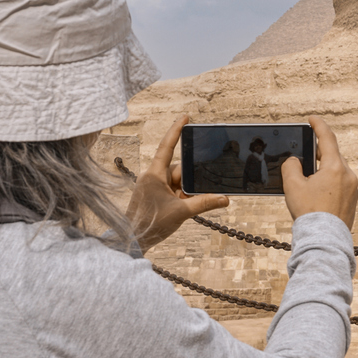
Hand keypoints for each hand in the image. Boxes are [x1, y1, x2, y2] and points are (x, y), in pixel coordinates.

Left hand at [125, 114, 228, 249]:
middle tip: (195, 194)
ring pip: (177, 182)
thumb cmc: (150, 224)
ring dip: (187, 192)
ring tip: (188, 205)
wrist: (132, 240)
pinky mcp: (154, 197)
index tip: (185, 117)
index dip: (176, 130)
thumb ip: (204, 204)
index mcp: (154, 174)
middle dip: (191, 180)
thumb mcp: (181, 213)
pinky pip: (173, 191)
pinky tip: (186, 207)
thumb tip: (225, 199)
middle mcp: (152, 177)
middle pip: (179, 170)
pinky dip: (182, 197)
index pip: (167, 146)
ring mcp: (153, 187)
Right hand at [282, 116, 357, 228]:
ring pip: (336, 171)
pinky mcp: (353, 200)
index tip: (312, 119)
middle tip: (304, 155)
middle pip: (332, 156)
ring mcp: (353, 188)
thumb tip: (295, 161)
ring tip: (307, 182)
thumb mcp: (292, 186)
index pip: (327, 138)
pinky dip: (328, 183)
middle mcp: (348, 175)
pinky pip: (340, 184)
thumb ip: (291, 167)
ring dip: (322, 171)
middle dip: (317, 153)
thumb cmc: (309, 214)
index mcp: (335, 168)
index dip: (318, 125)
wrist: (324, 241)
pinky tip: (317, 195)